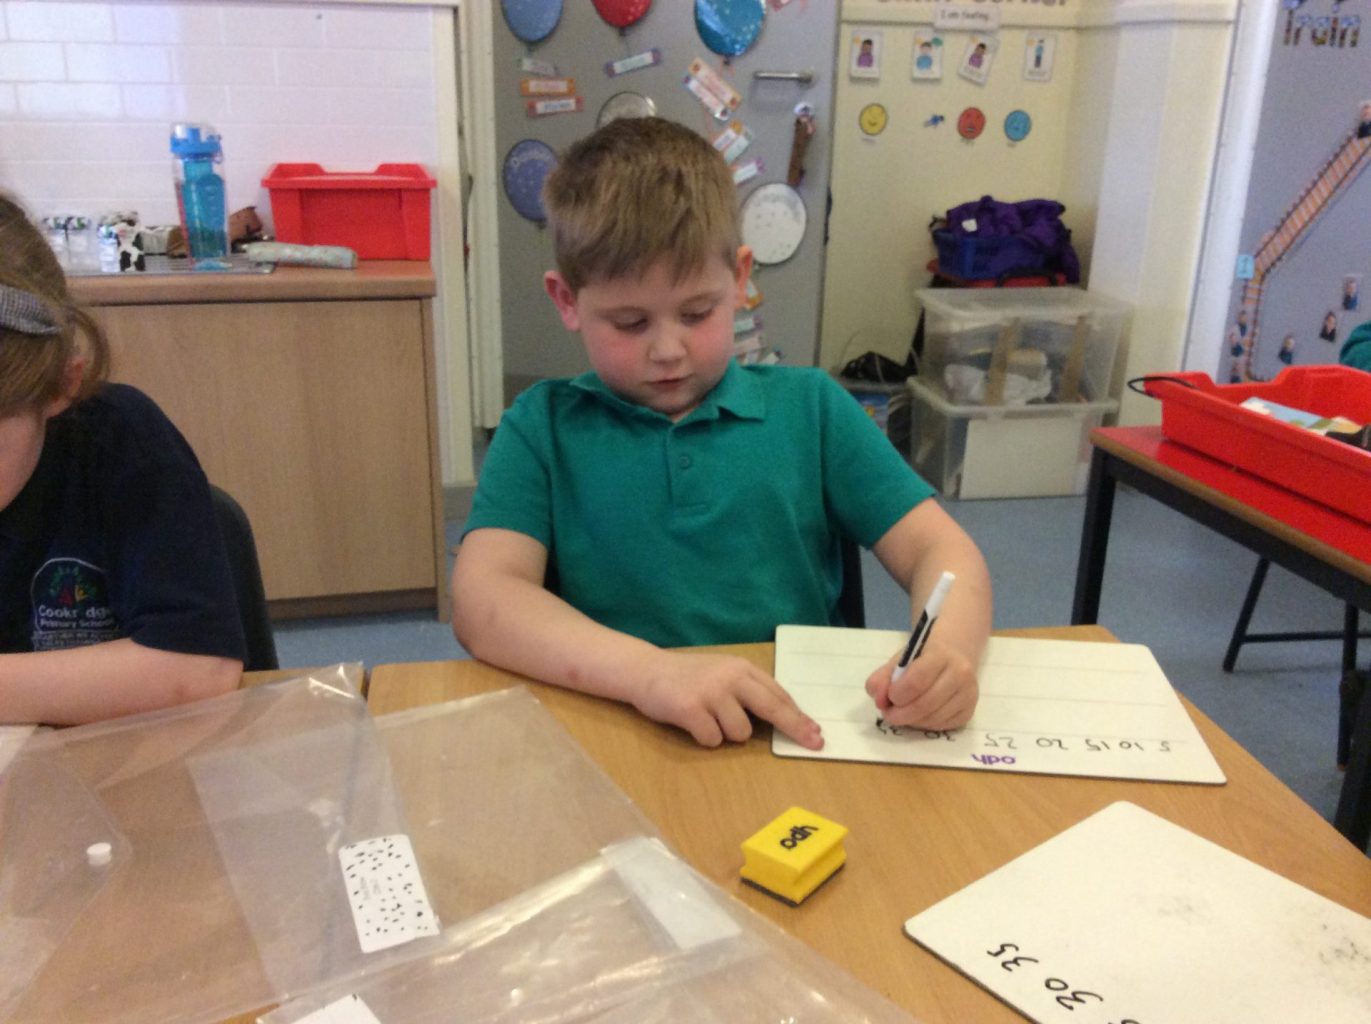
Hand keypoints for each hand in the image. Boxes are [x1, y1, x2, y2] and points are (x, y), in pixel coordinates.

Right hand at [632, 651, 822, 749]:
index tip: (816, 733)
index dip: (799, 717)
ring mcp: (711, 692)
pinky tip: (693, 725)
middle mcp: (730, 677)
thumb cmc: (689, 677)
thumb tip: (785, 717)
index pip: (778, 696)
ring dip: (728, 735)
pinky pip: (713, 740)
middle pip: (773, 709)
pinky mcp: (691, 708)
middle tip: (814, 744)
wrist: (646, 671)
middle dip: (795, 729)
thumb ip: (749, 690)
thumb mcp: (724, 674)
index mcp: (742, 668)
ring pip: (740, 733)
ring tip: (709, 719)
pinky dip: (705, 739)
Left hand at [865, 637, 977, 730]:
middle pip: (925, 704)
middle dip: (901, 714)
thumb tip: (879, 700)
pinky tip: (919, 715)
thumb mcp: (899, 660)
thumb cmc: (921, 657)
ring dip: (911, 721)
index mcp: (940, 655)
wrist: (953, 654)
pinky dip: (924, 724)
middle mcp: (960, 674)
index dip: (897, 694)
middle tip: (889, 713)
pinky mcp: (969, 711)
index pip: (917, 681)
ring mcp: (968, 694)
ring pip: (933, 718)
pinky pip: (942, 726)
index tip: (889, 696)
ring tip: (902, 713)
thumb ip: (881, 678)